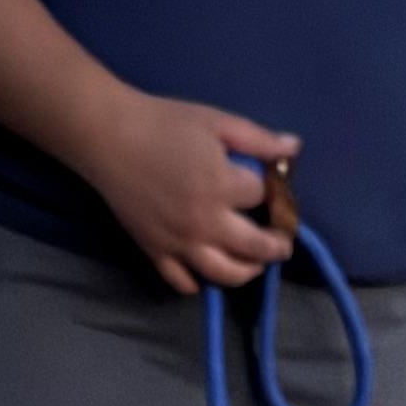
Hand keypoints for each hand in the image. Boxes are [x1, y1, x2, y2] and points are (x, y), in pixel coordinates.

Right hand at [72, 94, 299, 294]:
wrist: (110, 138)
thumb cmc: (164, 123)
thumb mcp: (216, 121)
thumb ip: (257, 139)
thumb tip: (295, 148)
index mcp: (222, 185)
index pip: (263, 197)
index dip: (272, 191)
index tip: (271, 189)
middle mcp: (205, 222)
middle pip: (255, 246)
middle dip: (276, 246)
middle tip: (283, 244)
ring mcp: (181, 243)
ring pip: (224, 273)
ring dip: (247, 272)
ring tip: (255, 264)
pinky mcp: (157, 253)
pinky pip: (183, 283)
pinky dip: (199, 284)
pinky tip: (208, 272)